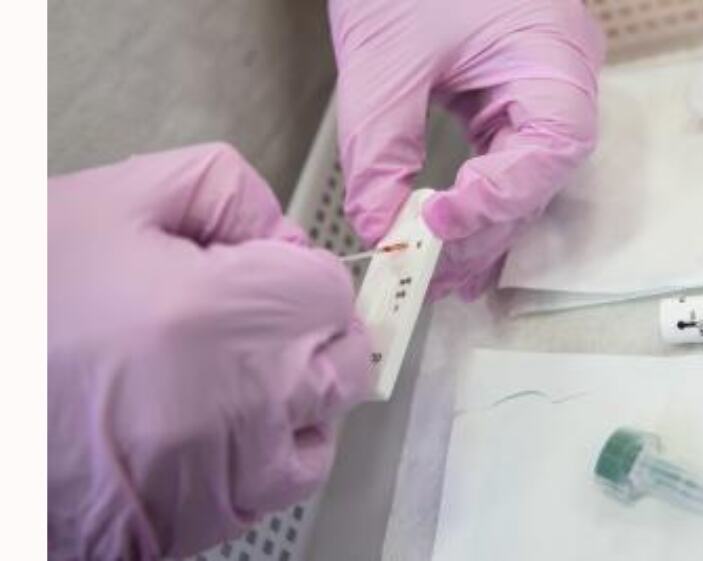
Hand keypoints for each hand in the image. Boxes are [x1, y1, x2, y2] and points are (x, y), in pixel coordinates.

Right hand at [48, 143, 371, 559]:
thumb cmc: (17, 312)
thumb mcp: (110, 204)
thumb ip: (220, 188)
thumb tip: (280, 228)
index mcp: (230, 312)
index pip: (332, 291)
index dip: (296, 272)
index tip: (257, 270)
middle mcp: (252, 401)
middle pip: (345, 360)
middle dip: (312, 331)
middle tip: (247, 318)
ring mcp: (235, 475)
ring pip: (323, 428)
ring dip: (299, 396)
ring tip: (229, 376)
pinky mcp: (207, 524)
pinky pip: (280, 486)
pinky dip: (268, 454)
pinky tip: (214, 428)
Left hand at [329, 0, 603, 298]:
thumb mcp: (384, 56)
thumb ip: (378, 148)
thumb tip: (378, 225)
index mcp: (553, 55)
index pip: (550, 150)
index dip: (498, 198)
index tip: (436, 223)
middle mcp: (558, 80)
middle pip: (538, 178)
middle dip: (484, 230)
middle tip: (431, 273)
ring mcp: (537, 90)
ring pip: (522, 179)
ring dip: (481, 227)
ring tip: (438, 272)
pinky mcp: (507, 96)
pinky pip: (503, 160)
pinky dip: (475, 200)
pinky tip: (448, 234)